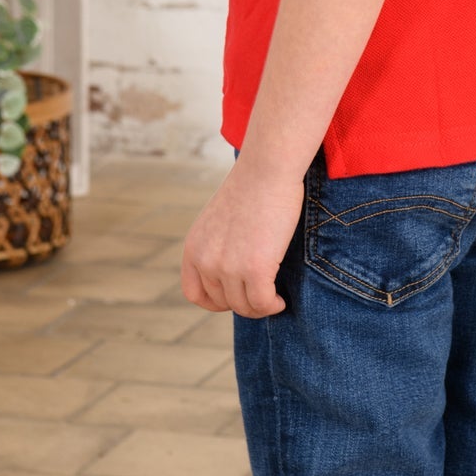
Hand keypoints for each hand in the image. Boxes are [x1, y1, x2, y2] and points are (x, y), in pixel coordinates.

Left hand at [180, 162, 304, 317]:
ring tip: (273, 298)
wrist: (268, 169)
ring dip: (260, 307)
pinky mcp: (255, 269)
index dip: (215, 303)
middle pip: (223, 302)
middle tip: (262, 294)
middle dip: (243, 302)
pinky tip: (281, 300)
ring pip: (244, 306)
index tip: (234, 298)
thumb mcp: (220, 219)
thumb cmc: (251, 187)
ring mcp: (229, 267)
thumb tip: (231, 271)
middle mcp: (206, 260)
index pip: (195, 293)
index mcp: (194, 247)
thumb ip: (218, 246)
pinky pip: (262, 303)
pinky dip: (272, 306)